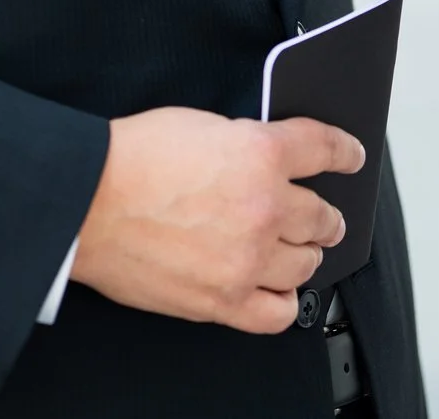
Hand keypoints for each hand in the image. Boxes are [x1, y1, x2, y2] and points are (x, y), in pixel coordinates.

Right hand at [69, 106, 361, 331]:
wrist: (86, 201)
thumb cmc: (130, 159)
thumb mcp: (203, 125)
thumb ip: (246, 144)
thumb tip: (266, 160)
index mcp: (262, 155)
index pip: (325, 150)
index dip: (345, 153)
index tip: (352, 158)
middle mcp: (264, 208)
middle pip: (322, 215)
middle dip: (326, 215)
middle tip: (323, 218)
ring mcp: (247, 259)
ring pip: (305, 264)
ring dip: (305, 255)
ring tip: (297, 252)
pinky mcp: (222, 299)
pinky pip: (277, 312)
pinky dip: (283, 301)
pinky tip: (277, 290)